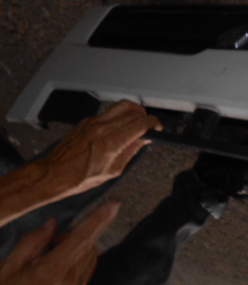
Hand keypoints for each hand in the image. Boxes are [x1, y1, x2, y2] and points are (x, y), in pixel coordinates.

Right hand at [0, 202, 118, 284]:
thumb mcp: (7, 269)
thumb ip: (31, 243)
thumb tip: (52, 224)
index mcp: (51, 273)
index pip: (81, 238)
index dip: (99, 220)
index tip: (114, 205)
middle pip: (87, 246)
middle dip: (76, 236)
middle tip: (54, 241)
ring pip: (89, 258)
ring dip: (77, 250)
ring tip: (50, 260)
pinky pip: (85, 273)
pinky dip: (76, 265)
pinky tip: (55, 274)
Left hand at [37, 101, 161, 195]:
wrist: (53, 174)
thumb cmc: (78, 178)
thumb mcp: (112, 171)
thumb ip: (131, 151)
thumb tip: (144, 140)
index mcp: (111, 143)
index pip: (140, 123)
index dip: (154, 123)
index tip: (158, 127)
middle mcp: (103, 128)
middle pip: (134, 112)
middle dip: (146, 118)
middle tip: (149, 126)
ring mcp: (94, 122)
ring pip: (122, 106)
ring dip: (135, 111)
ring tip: (138, 121)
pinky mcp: (87, 120)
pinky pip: (110, 112)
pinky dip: (120, 115)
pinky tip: (120, 126)